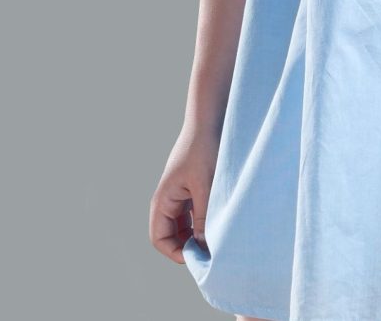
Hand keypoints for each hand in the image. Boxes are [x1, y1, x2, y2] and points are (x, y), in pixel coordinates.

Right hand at [148, 124, 220, 263]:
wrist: (211, 122)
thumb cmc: (206, 150)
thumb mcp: (207, 187)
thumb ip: (204, 217)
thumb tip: (203, 246)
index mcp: (164, 200)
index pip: (159, 238)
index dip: (175, 253)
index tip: (199, 257)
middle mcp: (168, 200)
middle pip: (172, 235)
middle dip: (188, 247)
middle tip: (212, 253)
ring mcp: (181, 195)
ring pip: (184, 227)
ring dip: (197, 236)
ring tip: (219, 240)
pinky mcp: (193, 189)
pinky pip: (194, 215)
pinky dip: (204, 223)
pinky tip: (221, 224)